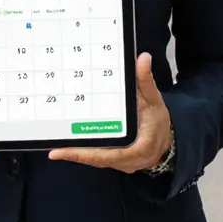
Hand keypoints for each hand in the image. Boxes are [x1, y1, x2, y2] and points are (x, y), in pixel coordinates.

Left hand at [48, 52, 172, 173]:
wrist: (168, 142)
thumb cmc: (160, 123)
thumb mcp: (155, 101)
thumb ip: (146, 81)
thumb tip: (142, 59)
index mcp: (138, 148)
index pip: (110, 154)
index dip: (86, 154)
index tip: (65, 151)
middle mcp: (127, 160)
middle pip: (97, 159)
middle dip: (75, 155)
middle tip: (55, 150)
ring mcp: (120, 162)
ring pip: (95, 160)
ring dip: (76, 155)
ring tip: (56, 149)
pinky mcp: (114, 159)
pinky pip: (97, 157)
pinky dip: (83, 153)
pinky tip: (69, 146)